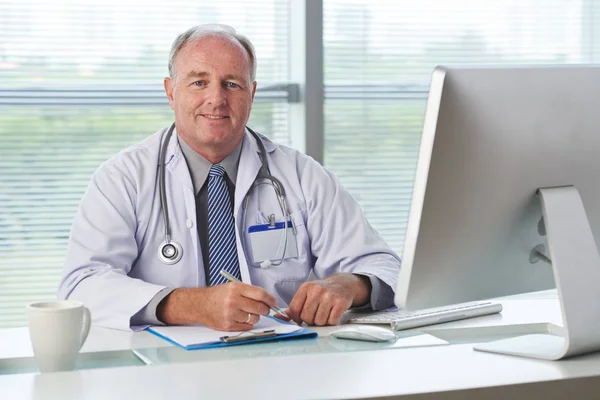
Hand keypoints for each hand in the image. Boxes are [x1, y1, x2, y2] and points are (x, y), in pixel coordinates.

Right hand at [157, 283, 276, 330]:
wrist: (201, 305)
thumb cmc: (218, 295)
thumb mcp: (233, 287)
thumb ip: (249, 292)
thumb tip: (267, 300)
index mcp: (236, 289)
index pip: (260, 294)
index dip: (270, 299)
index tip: (273, 302)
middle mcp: (233, 301)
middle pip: (259, 308)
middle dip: (265, 309)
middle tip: (264, 309)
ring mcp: (231, 314)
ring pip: (254, 318)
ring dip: (255, 317)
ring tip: (248, 313)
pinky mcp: (228, 325)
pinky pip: (247, 326)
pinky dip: (248, 323)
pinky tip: (241, 318)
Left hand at [287, 273, 370, 325]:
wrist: (343, 284)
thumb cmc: (323, 291)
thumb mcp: (307, 293)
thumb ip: (294, 307)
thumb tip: (279, 317)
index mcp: (305, 287)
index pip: (294, 309)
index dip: (297, 318)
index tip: (301, 318)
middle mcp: (316, 290)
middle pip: (306, 317)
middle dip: (310, 320)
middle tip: (316, 315)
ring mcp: (329, 296)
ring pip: (319, 321)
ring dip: (322, 322)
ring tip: (325, 313)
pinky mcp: (340, 302)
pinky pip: (331, 321)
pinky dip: (332, 321)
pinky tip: (332, 314)